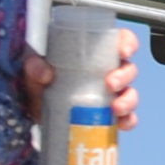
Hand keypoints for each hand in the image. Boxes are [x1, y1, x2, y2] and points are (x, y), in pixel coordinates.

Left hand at [16, 33, 137, 128]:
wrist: (37, 113)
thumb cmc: (40, 84)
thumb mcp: (33, 71)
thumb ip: (34, 67)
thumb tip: (44, 72)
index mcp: (94, 53)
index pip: (119, 41)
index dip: (128, 43)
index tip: (123, 52)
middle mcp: (107, 71)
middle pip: (128, 68)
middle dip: (125, 76)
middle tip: (110, 84)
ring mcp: (111, 94)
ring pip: (131, 93)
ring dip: (129, 100)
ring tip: (116, 108)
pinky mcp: (110, 115)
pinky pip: (128, 117)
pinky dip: (129, 121)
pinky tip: (121, 124)